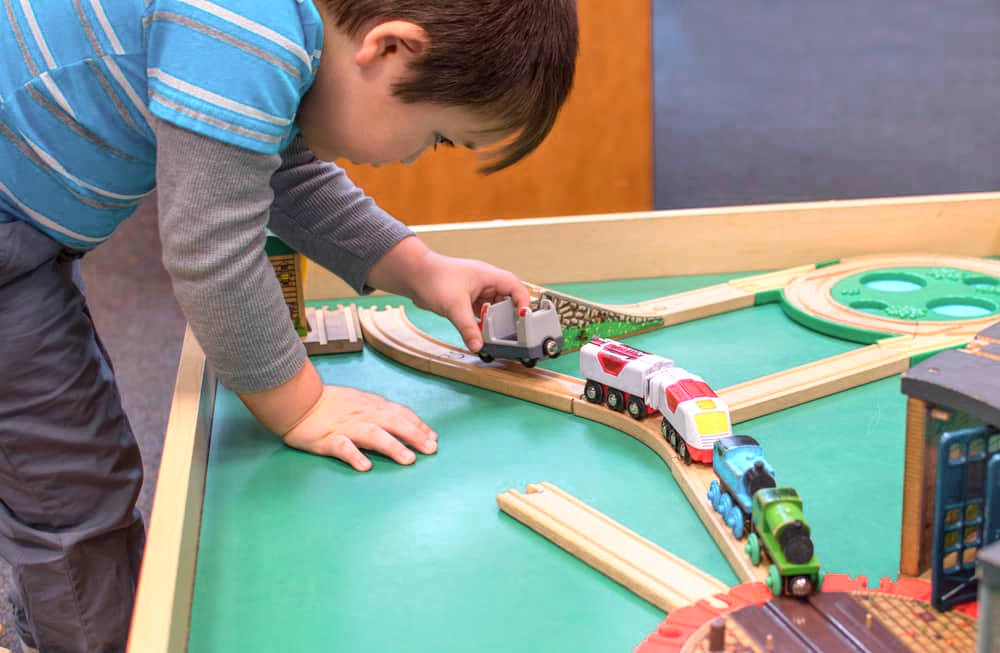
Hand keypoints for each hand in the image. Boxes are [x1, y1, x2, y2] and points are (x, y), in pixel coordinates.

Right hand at [282, 385, 437, 470]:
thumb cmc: (329, 404)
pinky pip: (342, 447)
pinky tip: (365, 466)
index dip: (418, 425)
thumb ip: (381, 411)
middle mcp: (362, 415)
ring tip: (408, 459)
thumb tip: (406, 422)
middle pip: (392, 423)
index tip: (433, 438)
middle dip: (414, 435)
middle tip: (431, 449)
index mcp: (370, 405)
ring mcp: (345, 427)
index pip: (399, 413)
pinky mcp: (327, 439)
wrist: (297, 402)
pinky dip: (354, 456)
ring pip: (372, 434)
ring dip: (392, 446)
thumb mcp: (359, 401)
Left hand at [368, 237, 531, 351]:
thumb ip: (468, 328)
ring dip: (496, 322)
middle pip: (507, 300)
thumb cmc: (434, 279)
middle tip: (513, 334)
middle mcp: (485, 283)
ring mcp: (476, 291)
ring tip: (498, 337)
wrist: (413, 275)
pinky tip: (482, 335)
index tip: (524, 319)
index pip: (515, 287)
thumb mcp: (454, 306)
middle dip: (510, 317)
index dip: (523, 302)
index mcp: (488, 276)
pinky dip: (483, 324)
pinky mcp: (467, 300)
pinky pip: (481, 313)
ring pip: (494, 308)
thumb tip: (478, 346)